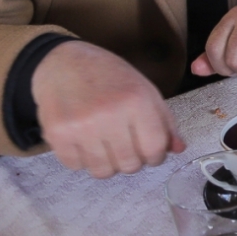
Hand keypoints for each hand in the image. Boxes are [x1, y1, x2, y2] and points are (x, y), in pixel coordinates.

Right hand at [30, 41, 183, 177]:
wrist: (63, 64)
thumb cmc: (109, 77)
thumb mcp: (144, 90)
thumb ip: (164, 121)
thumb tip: (179, 149)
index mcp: (137, 100)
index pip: (155, 148)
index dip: (156, 156)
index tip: (152, 154)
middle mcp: (110, 115)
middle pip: (130, 165)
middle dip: (132, 161)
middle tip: (126, 147)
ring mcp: (82, 126)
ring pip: (103, 171)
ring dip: (107, 164)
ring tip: (105, 144)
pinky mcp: (57, 135)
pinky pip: (76, 167)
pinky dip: (82, 160)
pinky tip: (84, 141)